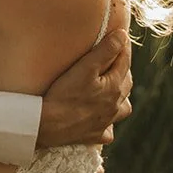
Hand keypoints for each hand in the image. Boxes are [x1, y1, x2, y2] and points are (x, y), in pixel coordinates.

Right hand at [34, 9, 133, 149]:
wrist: (47, 125)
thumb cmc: (64, 95)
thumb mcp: (85, 68)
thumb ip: (105, 51)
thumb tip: (123, 36)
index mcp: (114, 87)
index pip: (124, 62)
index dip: (123, 48)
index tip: (122, 37)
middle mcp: (114, 106)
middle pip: (126, 84)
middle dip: (122, 70)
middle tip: (115, 59)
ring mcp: (105, 122)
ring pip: (122, 109)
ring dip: (121, 98)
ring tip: (113, 90)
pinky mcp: (94, 135)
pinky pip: (107, 131)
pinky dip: (108, 124)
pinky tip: (102, 120)